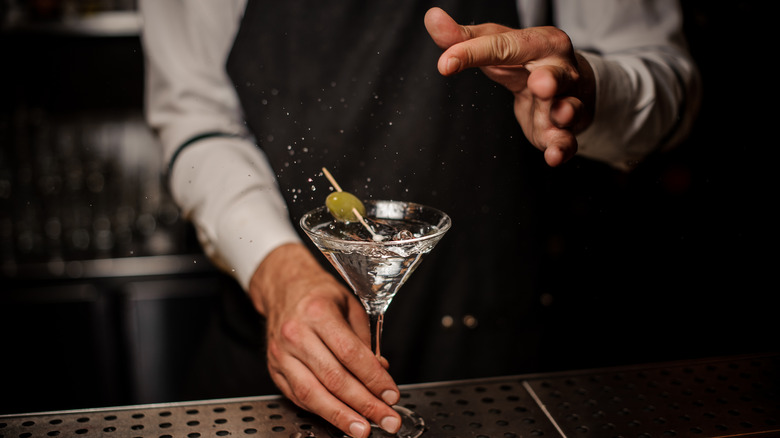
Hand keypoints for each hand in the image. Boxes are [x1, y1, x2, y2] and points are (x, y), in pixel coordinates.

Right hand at [249, 243, 401, 437]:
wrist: (283, 287)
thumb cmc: (318, 295)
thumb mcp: (350, 305)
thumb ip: (365, 340)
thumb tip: (380, 371)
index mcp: (318, 313)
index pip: (350, 353)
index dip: (373, 379)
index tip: (391, 395)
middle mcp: (296, 334)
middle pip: (334, 378)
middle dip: (364, 404)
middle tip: (387, 419)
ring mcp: (282, 354)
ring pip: (313, 394)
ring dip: (341, 416)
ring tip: (363, 429)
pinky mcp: (274, 370)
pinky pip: (299, 397)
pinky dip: (321, 411)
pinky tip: (340, 418)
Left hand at [424, 7, 595, 166]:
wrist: (564, 86)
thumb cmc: (524, 61)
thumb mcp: (496, 46)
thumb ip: (463, 38)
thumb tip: (432, 18)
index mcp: (541, 43)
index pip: (505, 47)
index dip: (473, 53)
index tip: (445, 63)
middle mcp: (560, 71)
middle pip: (556, 75)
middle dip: (550, 80)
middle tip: (540, 83)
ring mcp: (566, 101)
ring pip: (568, 108)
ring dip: (563, 113)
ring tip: (561, 115)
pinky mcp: (563, 131)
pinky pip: (567, 141)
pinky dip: (562, 148)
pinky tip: (554, 156)